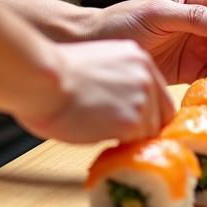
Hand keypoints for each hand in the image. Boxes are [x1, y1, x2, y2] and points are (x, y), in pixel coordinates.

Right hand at [15, 39, 174, 143]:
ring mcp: (142, 99)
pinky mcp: (132, 121)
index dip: (147, 113)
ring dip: (129, 139)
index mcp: (138, 59)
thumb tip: (118, 105)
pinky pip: (136, 144)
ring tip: (100, 134)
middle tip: (118, 135)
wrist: (44, 79)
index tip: (133, 122)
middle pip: (162, 115)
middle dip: (143, 128)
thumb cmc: (55, 74)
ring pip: (149, 133)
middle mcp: (146, 76)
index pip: (159, 94)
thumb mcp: (97, 65)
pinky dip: (121, 148)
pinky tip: (99, 140)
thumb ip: (117, 82)